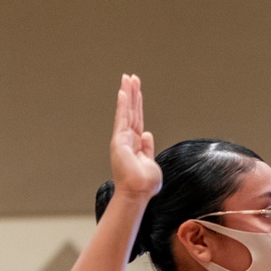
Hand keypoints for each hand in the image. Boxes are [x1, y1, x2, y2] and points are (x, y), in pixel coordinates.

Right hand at [110, 74, 161, 202]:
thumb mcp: (151, 163)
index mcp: (136, 145)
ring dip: (127, 94)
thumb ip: (148, 148)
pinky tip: (122, 92)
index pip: (138, 120)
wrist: (137, 194)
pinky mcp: (119, 141)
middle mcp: (127, 140)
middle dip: (132, 94)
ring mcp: (122, 139)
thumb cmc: (144, 185)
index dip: (138, 104)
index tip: (137, 90)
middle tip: (131, 77)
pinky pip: (122, 119)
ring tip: (128, 78)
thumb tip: (148, 134)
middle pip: (131, 112)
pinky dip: (122, 105)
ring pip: (126, 112)